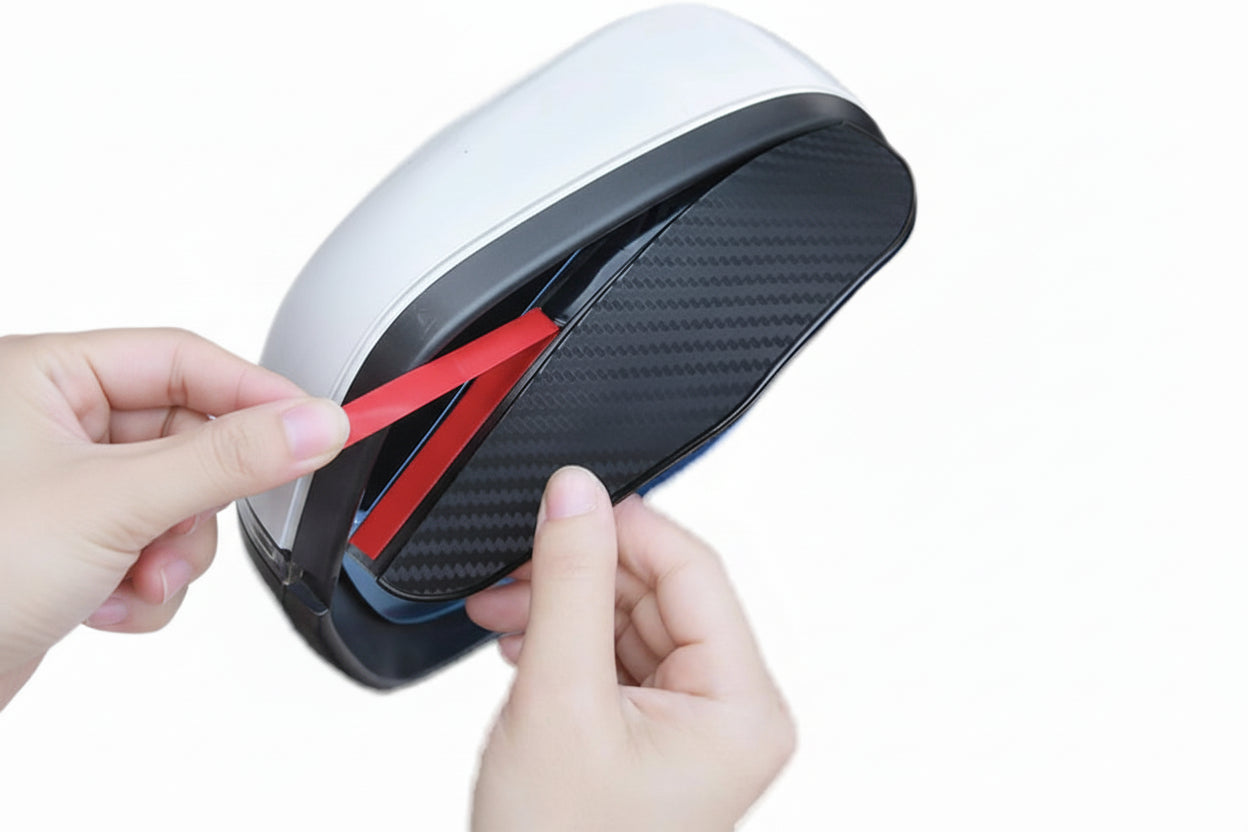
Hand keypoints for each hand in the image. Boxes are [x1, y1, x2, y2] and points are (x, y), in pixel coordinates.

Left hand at [0, 329, 347, 707]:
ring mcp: (62, 489)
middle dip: (197, 502)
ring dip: (174, 552)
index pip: (182, 361)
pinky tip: (108, 606)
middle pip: (187, 437)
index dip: (253, 394)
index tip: (313, 425)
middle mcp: (52, 425)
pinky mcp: (69, 545)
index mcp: (44, 377)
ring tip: (138, 581)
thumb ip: (228, 458)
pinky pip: (150, 546)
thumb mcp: (117, 502)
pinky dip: (146, 584)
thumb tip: (313, 424)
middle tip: (192, 527)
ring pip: (176, 500)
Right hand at [466, 467, 795, 831]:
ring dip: (565, 607)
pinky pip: (617, 656)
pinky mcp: (654, 733)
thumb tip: (576, 494)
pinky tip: (523, 644)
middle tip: (516, 565)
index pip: (694, 570)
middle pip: (660, 591)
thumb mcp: (559, 699)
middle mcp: (731, 712)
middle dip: (581, 573)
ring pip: (632, 619)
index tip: (566, 499)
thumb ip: (568, 584)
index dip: (625, 525)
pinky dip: (567, 642)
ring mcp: (693, 725)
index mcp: (743, 706)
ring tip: (504, 613)